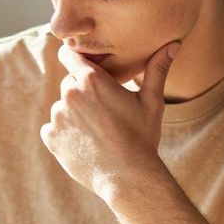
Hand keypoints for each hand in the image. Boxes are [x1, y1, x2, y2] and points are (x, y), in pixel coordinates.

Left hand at [39, 42, 179, 199]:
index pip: (68, 54)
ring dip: (74, 114)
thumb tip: (173, 45)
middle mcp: (69, 94)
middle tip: (103, 110)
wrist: (127, 178)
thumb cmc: (141, 138)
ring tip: (97, 131)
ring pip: (62, 107)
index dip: (76, 59)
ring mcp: (57, 116)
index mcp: (91, 80)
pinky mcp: (50, 137)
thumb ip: (157, 70)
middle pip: (69, 83)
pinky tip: (86, 144)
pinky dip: (65, 134)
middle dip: (82, 92)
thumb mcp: (151, 102)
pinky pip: (53, 129)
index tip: (86, 67)